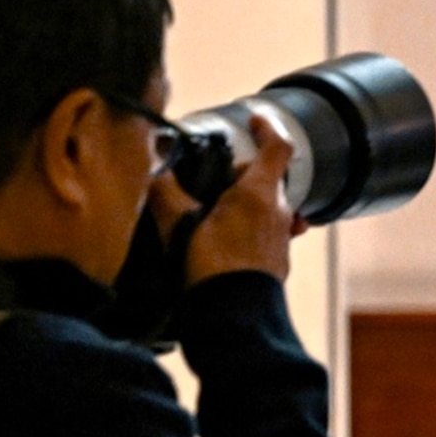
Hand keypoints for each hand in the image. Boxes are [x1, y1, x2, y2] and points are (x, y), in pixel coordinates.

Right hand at [168, 111, 301, 285]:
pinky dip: (246, 227)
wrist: (235, 316)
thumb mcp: (180, 225)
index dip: (268, 129)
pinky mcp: (277, 260)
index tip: (254, 120)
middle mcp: (279, 212)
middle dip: (239, 175)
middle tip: (209, 183)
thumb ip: (166, 193)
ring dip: (242, 203)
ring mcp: (282, 237)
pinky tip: (221, 241)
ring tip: (210, 215)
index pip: (277, 148)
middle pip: (266, 179)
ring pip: (265, 206)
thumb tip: (153, 170)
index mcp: (260, 193)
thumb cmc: (211, 268)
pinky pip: (264, 232)